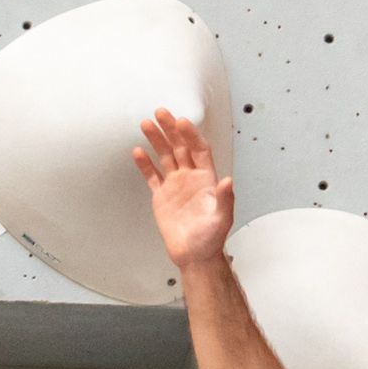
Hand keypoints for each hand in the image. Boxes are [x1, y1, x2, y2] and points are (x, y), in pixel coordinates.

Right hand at [129, 108, 235, 271]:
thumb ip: (225, 199)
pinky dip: (145, 164)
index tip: (181, 123)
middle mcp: (191, 178)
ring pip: (165, 156)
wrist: (194, 255)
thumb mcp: (222, 218)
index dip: (191, 136)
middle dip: (171, 129)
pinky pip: (152, 176)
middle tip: (161, 113)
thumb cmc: (211, 239)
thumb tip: (229, 181)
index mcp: (207, 179)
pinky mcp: (162, 196)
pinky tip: (138, 151)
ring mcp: (175, 185)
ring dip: (157, 140)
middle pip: (180, 147)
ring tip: (146, 124)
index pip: (199, 150)